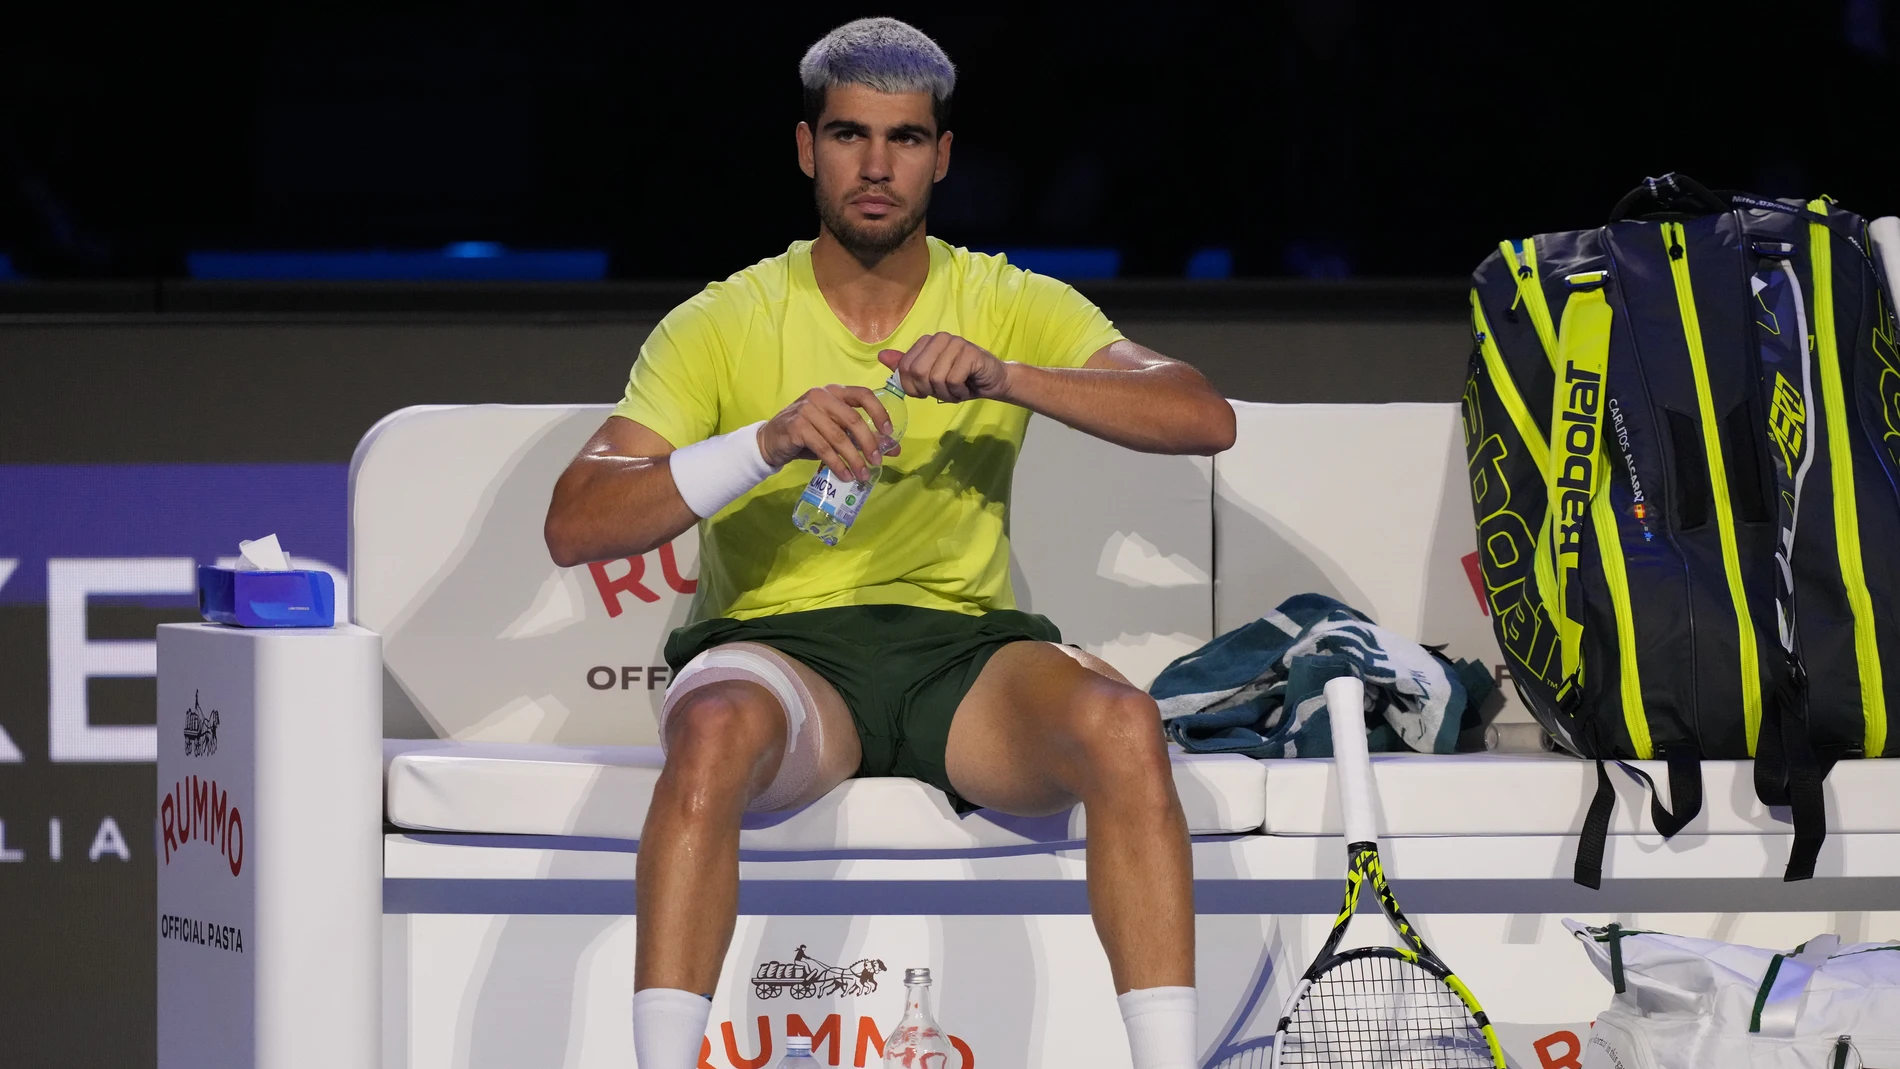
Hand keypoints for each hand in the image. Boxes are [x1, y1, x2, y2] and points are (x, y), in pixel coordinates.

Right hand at [759, 385, 898, 482]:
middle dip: (868, 442)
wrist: (771, 441)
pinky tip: (844, 476)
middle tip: (877, 461)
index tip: (888, 432)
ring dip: (853, 459)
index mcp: (835, 392)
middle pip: (853, 419)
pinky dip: (836, 464)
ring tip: (862, 475)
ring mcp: (807, 410)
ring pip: (838, 437)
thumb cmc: (808, 434)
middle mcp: (821, 396)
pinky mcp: (797, 427)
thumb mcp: (836, 432)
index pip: (863, 394)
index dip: (879, 412)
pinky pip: (823, 448)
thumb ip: (861, 437)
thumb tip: (893, 449)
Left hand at [878, 333, 1010, 402]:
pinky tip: (966, 387)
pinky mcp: (970, 353)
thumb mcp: (929, 378)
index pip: (906, 368)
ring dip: (946, 393)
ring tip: (956, 389)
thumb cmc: (959, 381)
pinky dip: (958, 392)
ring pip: (936, 378)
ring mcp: (956, 343)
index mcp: (927, 342)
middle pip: (919, 372)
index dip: (913, 387)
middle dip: (929, 390)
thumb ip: (906, 368)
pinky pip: (953, 380)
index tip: (926, 391)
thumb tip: (881, 356)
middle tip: (943, 391)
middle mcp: (940, 338)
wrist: (991, 382)